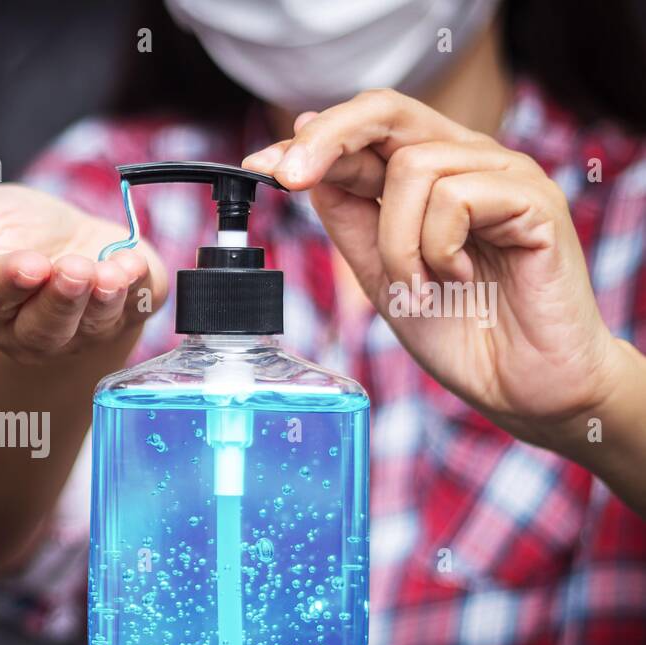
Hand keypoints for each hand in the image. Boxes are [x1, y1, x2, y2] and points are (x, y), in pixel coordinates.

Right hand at [0, 184, 167, 364]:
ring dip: (100, 302)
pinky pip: (130, 314)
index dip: (8, 282)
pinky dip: (137, 293)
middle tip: (74, 270)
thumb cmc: (4, 229)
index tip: (30, 264)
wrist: (61, 236)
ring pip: (86, 330)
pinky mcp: (117, 320)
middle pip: (41, 330)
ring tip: (109, 274)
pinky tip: (134, 267)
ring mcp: (74, 335)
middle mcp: (23, 334)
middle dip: (60, 300)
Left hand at [243, 88, 621, 445]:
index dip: (306, 142)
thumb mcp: (381, 272)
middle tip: (289, 177)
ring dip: (396, 242)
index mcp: (429, 175)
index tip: (259, 168)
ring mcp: (504, 174)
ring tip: (419, 288)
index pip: (362, 132)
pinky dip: (438, 250)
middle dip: (327, 140)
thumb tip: (307, 166)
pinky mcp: (534, 198)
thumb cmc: (461, 330)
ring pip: (412, 168)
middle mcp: (467, 160)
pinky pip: (455, 197)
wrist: (523, 385)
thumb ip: (350, 219)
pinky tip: (460, 280)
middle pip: (386, 111)